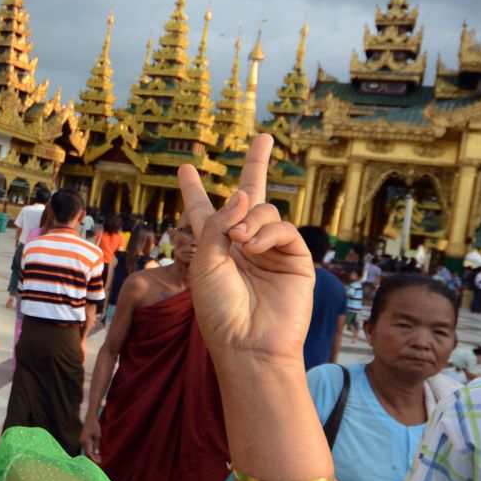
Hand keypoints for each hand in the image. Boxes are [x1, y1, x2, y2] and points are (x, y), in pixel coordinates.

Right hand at [78, 417, 103, 462]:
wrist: (90, 419)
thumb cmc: (95, 426)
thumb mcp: (98, 436)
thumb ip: (96, 445)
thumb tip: (96, 454)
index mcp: (85, 442)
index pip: (89, 453)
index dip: (94, 459)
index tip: (99, 462)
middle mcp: (82, 442)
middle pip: (87, 453)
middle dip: (93, 458)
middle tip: (100, 461)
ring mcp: (82, 441)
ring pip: (87, 450)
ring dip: (92, 455)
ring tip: (99, 458)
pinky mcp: (83, 440)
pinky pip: (86, 447)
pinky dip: (91, 450)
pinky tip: (96, 453)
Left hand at [177, 135, 312, 365]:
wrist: (249, 344)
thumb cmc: (219, 310)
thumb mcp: (204, 262)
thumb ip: (217, 224)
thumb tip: (243, 194)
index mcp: (213, 247)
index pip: (203, 211)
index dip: (193, 190)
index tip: (185, 169)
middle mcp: (242, 244)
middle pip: (249, 197)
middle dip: (258, 165)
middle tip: (264, 137)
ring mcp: (270, 250)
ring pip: (264, 210)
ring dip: (249, 218)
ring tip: (239, 241)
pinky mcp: (295, 259)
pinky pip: (283, 228)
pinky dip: (266, 232)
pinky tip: (253, 245)